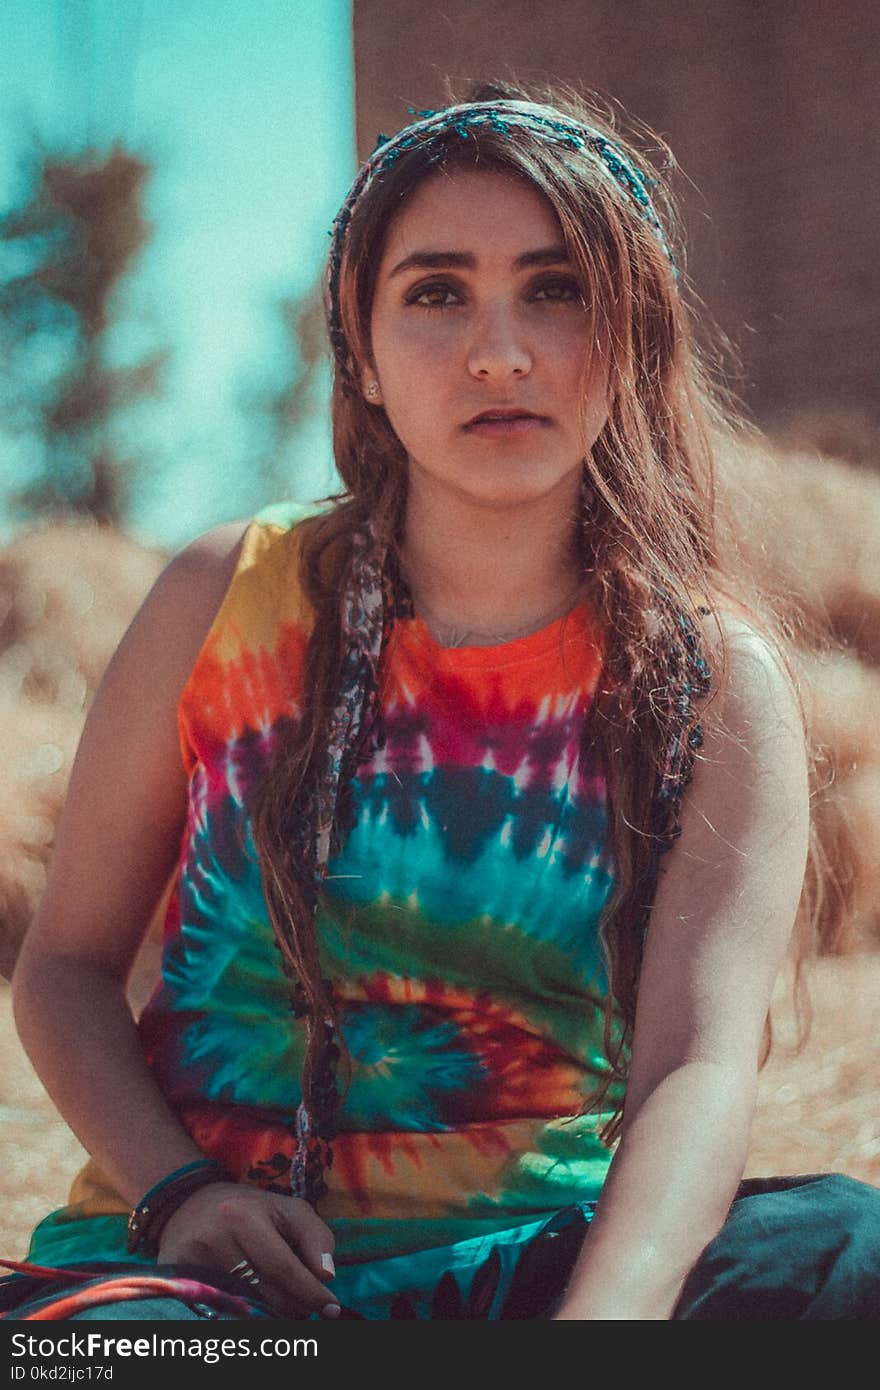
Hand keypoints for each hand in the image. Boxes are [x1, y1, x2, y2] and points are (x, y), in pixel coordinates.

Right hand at [156, 1182, 338, 1317]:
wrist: (189, 1205)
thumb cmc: (251, 1209)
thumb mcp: (289, 1210)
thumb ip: (316, 1237)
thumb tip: (326, 1275)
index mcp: (244, 1216)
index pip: (282, 1267)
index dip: (310, 1292)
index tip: (331, 1308)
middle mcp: (214, 1239)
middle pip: (265, 1292)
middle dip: (295, 1305)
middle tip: (309, 1306)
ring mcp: (193, 1262)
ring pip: (247, 1305)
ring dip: (273, 1309)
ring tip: (283, 1296)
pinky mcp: (180, 1278)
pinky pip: (224, 1307)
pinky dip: (246, 1308)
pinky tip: (255, 1298)